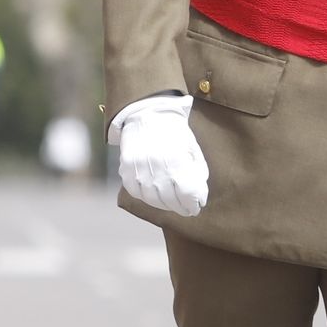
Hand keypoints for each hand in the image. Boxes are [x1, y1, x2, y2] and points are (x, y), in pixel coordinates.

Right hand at [116, 95, 208, 216]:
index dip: (194, 202)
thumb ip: (197, 168)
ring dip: (165, 206)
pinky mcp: (126, 171)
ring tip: (174, 206)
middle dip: (182, 208)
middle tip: (188, 211)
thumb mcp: (191, 146)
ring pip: (153, 199)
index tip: (198, 206)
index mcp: (176, 159)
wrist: (146, 115)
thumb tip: (200, 192)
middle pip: (171, 199)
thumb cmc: (173, 131)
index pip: (187, 191)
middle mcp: (156, 167)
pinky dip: (147, 199)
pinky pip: (136, 193)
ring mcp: (139, 170)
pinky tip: (156, 198)